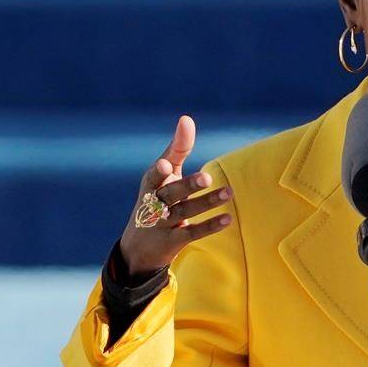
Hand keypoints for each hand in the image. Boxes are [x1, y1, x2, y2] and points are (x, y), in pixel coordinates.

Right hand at [118, 115, 233, 275]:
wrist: (138, 247)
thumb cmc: (156, 198)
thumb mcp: (162, 175)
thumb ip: (176, 149)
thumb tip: (186, 119)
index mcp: (150, 185)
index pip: (154, 176)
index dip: (160, 171)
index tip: (167, 164)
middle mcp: (153, 204)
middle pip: (171, 194)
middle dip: (187, 185)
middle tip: (207, 177)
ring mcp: (162, 225)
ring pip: (185, 212)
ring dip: (207, 202)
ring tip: (229, 192)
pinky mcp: (173, 242)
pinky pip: (192, 233)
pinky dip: (209, 226)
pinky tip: (228, 219)